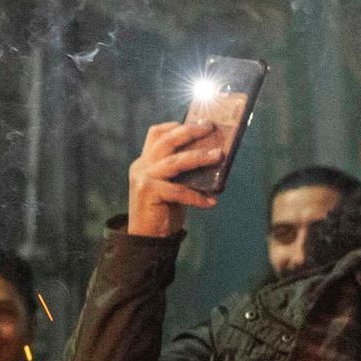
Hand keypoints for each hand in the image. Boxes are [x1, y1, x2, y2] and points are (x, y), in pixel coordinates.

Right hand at [124, 120, 233, 239]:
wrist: (147, 238)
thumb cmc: (164, 210)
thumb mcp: (170, 185)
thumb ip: (181, 171)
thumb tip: (211, 156)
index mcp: (145, 161)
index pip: (155, 134)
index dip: (174, 125)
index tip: (196, 122)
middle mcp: (141, 166)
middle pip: (166, 141)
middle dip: (190, 132)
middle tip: (210, 127)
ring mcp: (143, 178)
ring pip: (175, 162)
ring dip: (199, 158)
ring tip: (219, 156)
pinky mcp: (148, 193)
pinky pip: (178, 191)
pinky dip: (197, 196)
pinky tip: (211, 202)